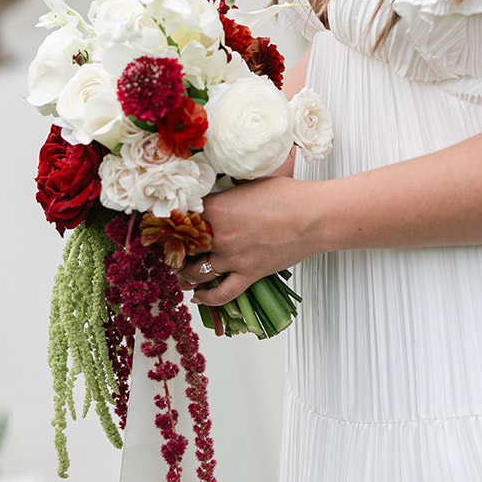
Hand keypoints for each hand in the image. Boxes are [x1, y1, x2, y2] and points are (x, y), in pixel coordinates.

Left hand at [177, 175, 317, 305]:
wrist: (313, 217)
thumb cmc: (287, 195)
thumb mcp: (250, 182)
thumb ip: (229, 191)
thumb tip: (220, 191)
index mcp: (216, 208)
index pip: (181, 216)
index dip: (172, 220)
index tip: (168, 223)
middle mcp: (219, 236)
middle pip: (184, 247)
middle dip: (175, 249)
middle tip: (172, 250)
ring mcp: (233, 258)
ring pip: (197, 272)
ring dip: (185, 274)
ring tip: (181, 273)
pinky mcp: (248, 275)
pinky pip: (221, 294)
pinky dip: (207, 298)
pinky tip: (199, 297)